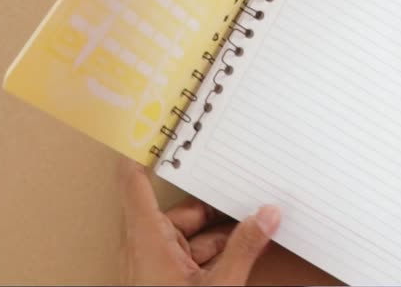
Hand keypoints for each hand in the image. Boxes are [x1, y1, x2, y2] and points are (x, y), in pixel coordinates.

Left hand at [119, 159, 280, 285]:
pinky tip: (246, 249)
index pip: (134, 180)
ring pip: (191, 235)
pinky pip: (192, 255)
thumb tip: (266, 217)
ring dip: (222, 233)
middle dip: (215, 205)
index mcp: (145, 237)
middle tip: (243, 189)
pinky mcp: (167, 279)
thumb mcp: (218, 284)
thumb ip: (243, 248)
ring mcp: (156, 263)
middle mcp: (145, 246)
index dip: (144, 152)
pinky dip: (217, 253)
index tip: (157, 128)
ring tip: (255, 223)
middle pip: (181, 210)